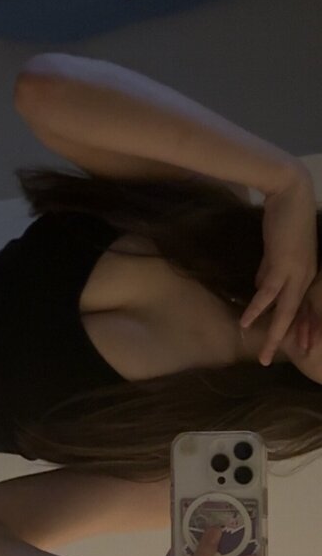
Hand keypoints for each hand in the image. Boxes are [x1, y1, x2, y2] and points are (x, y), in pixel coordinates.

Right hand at [240, 166, 317, 366]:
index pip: (305, 308)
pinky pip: (268, 294)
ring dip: (273, 335)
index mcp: (307, 274)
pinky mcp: (283, 265)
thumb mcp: (277, 250)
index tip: (298, 347)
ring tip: (264, 355)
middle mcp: (306, 278)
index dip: (300, 329)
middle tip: (273, 361)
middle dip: (288, 341)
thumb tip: (259, 287)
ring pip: (286, 312)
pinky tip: (247, 323)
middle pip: (297, 316)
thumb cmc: (284, 217)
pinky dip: (258, 309)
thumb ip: (269, 270)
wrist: (290, 193)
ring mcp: (297, 273)